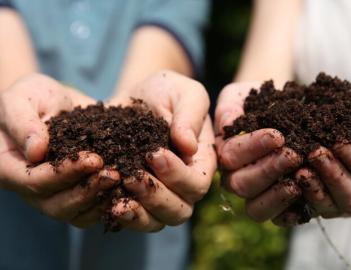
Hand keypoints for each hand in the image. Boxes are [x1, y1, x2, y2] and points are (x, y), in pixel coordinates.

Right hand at [0, 73, 118, 226]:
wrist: (58, 103)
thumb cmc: (33, 97)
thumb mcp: (22, 98)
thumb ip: (22, 121)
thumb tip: (35, 150)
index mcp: (10, 168)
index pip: (34, 182)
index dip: (64, 174)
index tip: (93, 159)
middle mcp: (31, 189)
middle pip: (57, 205)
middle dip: (88, 191)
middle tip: (114, 174)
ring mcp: (54, 195)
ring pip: (76, 213)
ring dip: (100, 200)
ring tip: (123, 180)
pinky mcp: (76, 193)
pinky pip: (91, 210)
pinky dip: (109, 204)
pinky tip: (128, 188)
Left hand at [108, 71, 216, 230]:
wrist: (133, 99)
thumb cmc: (164, 93)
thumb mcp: (182, 92)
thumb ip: (190, 114)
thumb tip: (188, 146)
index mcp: (201, 162)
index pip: (197, 183)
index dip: (177, 175)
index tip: (154, 153)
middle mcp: (184, 186)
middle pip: (179, 210)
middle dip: (156, 196)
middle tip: (131, 175)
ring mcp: (160, 196)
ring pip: (157, 221)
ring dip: (138, 212)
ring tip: (116, 195)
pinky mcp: (135, 199)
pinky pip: (133, 219)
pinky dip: (121, 215)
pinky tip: (106, 201)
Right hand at [215, 82, 302, 222]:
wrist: (281, 107)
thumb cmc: (258, 101)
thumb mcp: (240, 95)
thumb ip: (229, 106)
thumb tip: (226, 123)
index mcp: (225, 154)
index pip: (230, 157)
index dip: (252, 148)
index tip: (277, 135)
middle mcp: (236, 178)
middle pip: (242, 185)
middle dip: (268, 170)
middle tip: (294, 154)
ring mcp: (256, 195)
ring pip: (256, 208)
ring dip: (279, 192)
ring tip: (302, 172)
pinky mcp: (278, 206)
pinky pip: (279, 219)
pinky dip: (292, 211)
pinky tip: (307, 193)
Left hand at [276, 102, 350, 223]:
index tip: (341, 143)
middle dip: (333, 175)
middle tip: (315, 152)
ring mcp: (348, 207)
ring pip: (332, 206)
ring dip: (314, 186)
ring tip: (300, 167)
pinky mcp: (326, 208)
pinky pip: (312, 210)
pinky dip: (300, 197)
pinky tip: (289, 182)